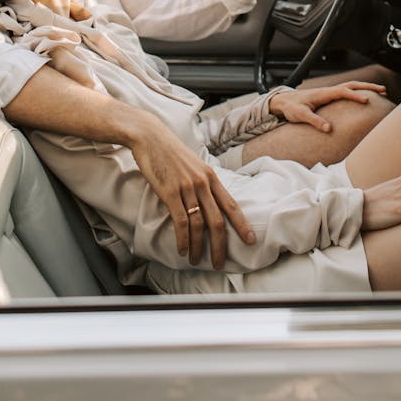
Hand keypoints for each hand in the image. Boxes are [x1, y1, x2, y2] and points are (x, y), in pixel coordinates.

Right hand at [130, 119, 255, 268]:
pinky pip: (181, 221)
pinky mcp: (170, 192)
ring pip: (199, 225)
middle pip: (217, 221)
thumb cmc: (171, 151)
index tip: (250, 240)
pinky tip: (182, 249)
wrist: (150, 137)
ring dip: (197, 247)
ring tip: (194, 259)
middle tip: (219, 263)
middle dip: (220, 246)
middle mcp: (202, 183)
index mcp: (211, 176)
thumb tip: (210, 201)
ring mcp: (187, 187)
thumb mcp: (194, 164)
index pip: (231, 204)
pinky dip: (183, 239)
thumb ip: (203, 181)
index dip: (241, 224)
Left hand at [270, 81, 387, 132]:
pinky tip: (366, 98)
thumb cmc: (291, 107)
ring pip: (351, 87)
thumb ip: (314, 121)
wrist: (283, 101)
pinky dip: (359, 92)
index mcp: (323, 94)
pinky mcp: (329, 97)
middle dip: (368, 87)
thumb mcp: (300, 115)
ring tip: (380, 92)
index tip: (368, 101)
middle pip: (351, 85)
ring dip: (365, 88)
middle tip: (384, 90)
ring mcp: (329, 93)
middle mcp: (328, 91)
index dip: (355, 96)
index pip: (343, 92)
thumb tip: (329, 129)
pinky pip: (347, 92)